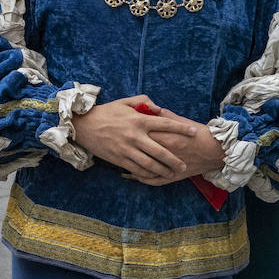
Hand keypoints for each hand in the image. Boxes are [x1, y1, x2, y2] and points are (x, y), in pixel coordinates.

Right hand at [71, 95, 195, 178]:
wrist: (83, 125)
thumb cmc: (106, 112)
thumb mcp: (125, 101)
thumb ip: (144, 101)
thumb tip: (159, 109)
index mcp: (139, 120)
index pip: (166, 124)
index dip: (181, 129)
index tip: (194, 132)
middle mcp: (135, 135)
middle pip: (161, 150)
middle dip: (175, 159)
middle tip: (185, 164)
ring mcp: (127, 149)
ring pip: (150, 164)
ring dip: (164, 170)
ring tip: (173, 173)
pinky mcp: (119, 159)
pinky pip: (136, 169)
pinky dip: (147, 174)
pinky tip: (155, 176)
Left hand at [129, 109, 224, 185]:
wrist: (214, 151)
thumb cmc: (198, 133)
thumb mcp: (181, 121)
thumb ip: (164, 116)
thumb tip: (151, 110)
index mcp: (165, 136)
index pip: (142, 133)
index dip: (130, 131)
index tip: (121, 128)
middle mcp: (164, 152)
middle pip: (139, 150)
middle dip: (128, 147)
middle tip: (118, 143)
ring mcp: (166, 166)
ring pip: (143, 168)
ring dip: (131, 164)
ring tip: (121, 159)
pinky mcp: (171, 177)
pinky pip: (151, 180)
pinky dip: (141, 178)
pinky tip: (133, 174)